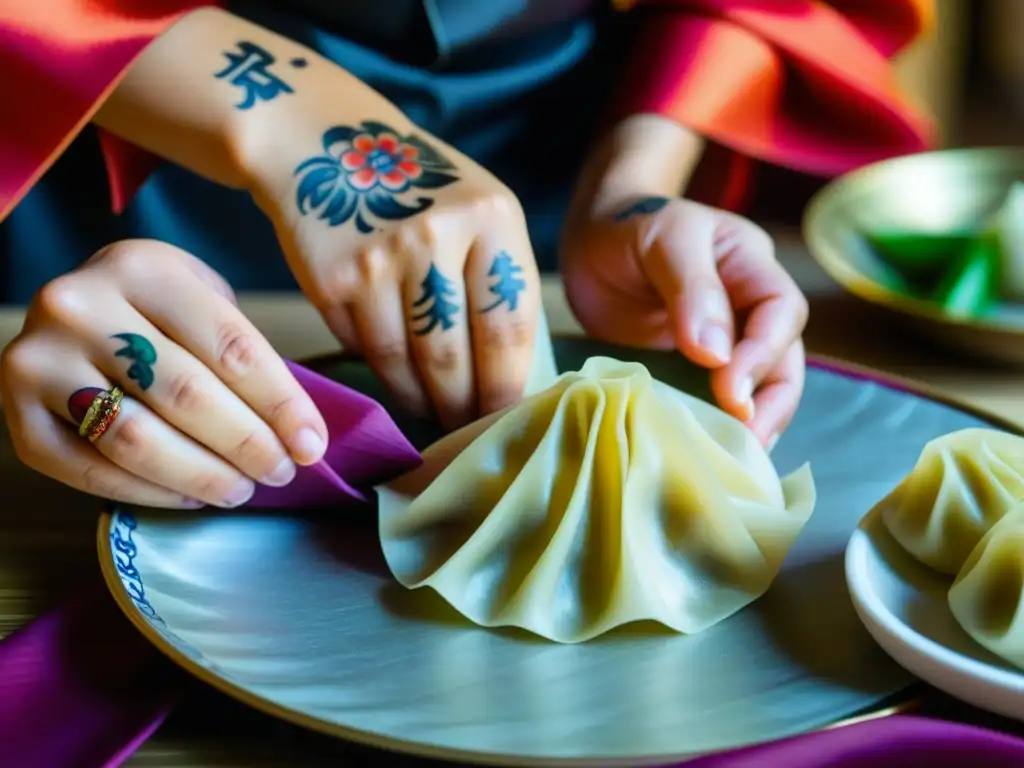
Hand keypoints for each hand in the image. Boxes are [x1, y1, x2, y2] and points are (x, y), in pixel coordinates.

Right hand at [1, 241, 329, 508]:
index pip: (231, 348)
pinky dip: (150, 494)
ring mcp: (38, 360)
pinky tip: (190, 496)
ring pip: (136, 439)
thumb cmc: (158, 311)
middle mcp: (78, 306)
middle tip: (281, 472)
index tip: (313, 446)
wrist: (73, 310)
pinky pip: (90, 472)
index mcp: (142, 267)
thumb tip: (302, 436)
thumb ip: (244, 352)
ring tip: (240, 489)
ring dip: (202, 475)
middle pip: (185, 394)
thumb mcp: (203, 300)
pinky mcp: (18, 415)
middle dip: (247, 445)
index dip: (281, 405)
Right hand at [247, 115, 541, 430]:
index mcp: (491, 217)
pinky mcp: (331, 279)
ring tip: (434, 413)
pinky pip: (364, 349)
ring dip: (422, 401)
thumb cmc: (420, 188)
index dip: (508, 385)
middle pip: (455, 356)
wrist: (324, 144)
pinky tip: (397, 379)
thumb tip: (515, 374)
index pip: (509, 326)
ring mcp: (378, 258)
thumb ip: (499, 277)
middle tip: (468, 427)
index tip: (508, 417)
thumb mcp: (479, 209)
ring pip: (406, 363)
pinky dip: (383, 373)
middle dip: (464, 406)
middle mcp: (435, 235)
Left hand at [561, 196, 807, 446]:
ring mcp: (722, 341)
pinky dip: (717, 426)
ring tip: (735, 458)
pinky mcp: (691, 370)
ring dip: (752, 422)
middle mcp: (747, 306)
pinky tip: (709, 452)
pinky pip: (716, 401)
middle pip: (783, 358)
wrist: (589, 239)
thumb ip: (691, 286)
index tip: (729, 389)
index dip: (763, 353)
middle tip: (743, 441)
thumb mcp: (661, 238)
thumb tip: (717, 354)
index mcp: (750, 266)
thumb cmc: (627, 227)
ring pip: (758, 386)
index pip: (781, 312)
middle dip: (769, 401)